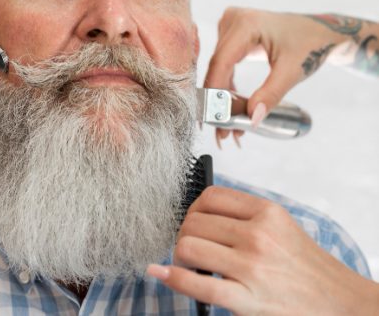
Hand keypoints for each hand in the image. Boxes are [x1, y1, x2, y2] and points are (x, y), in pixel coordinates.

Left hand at [147, 187, 378, 314]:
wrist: (337, 300)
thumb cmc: (304, 262)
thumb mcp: (280, 222)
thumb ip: (243, 213)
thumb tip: (199, 210)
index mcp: (265, 211)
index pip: (209, 197)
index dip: (192, 208)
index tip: (193, 221)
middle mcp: (257, 235)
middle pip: (193, 222)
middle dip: (184, 233)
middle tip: (190, 246)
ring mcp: (251, 267)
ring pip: (189, 248)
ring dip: (179, 255)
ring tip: (188, 263)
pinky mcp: (247, 299)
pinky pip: (198, 285)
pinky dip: (173, 277)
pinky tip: (161, 272)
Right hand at [203, 8, 358, 146]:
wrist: (319, 31)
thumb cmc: (310, 44)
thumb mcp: (292, 71)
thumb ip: (270, 94)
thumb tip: (251, 117)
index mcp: (247, 23)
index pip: (222, 61)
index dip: (215, 90)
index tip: (214, 115)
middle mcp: (233, 21)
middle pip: (217, 66)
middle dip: (219, 98)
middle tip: (222, 129)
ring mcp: (230, 27)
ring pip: (218, 68)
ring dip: (222, 96)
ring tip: (228, 124)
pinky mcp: (231, 36)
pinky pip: (224, 65)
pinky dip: (227, 86)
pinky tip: (232, 107)